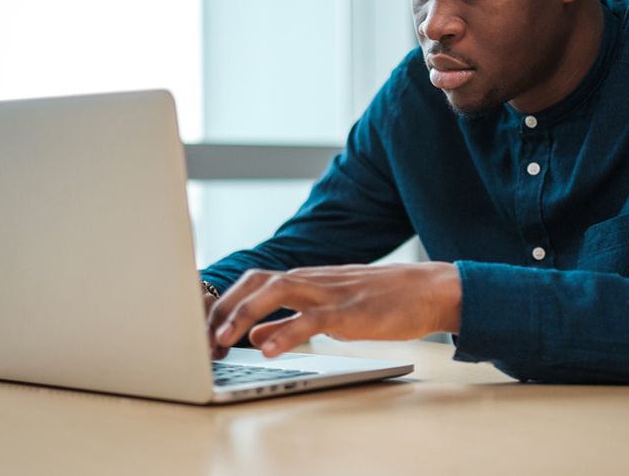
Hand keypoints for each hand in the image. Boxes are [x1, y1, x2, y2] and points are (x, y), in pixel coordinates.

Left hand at [207, 263, 461, 358]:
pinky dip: (285, 332)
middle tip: (201, 337)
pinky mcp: (349, 311)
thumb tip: (254, 334)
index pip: (254, 281)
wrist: (428, 290)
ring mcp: (330, 293)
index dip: (224, 301)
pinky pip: (311, 318)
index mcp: (307, 280)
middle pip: (255, 281)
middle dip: (223, 306)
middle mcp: (312, 280)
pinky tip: (267, 349)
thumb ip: (291, 320)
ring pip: (275, 291)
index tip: (200, 326)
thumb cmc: (382, 303)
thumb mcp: (330, 311)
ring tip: (220, 340)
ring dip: (242, 314)